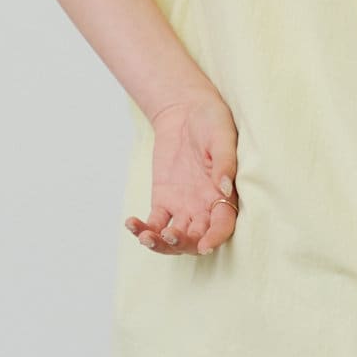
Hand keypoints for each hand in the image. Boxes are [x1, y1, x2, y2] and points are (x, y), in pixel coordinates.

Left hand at [124, 86, 240, 256]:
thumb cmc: (212, 121)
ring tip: (145, 237)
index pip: (223, 225)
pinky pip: (154, 222)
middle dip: (184, 244)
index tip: (204, 246)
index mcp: (224, 195)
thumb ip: (225, 162)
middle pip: (197, 239)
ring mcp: (183, 206)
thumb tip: (225, 188)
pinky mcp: (163, 200)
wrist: (186, 110)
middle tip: (170, 236)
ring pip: (174, 237)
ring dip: (161, 244)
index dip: (215, 238)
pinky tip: (131, 224)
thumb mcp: (222, 137)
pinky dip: (143, 229)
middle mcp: (205, 207)